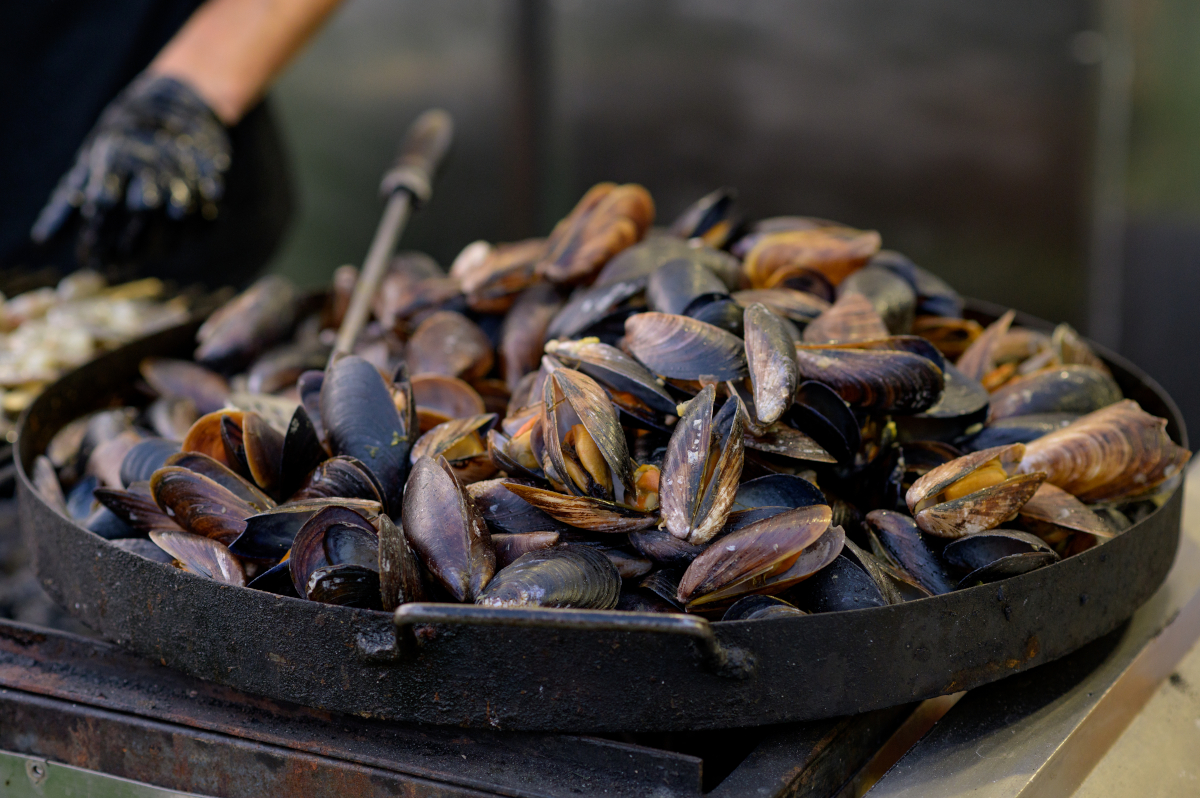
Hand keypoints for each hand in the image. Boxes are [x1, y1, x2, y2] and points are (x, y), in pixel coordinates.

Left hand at [31, 73, 230, 263]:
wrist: (181, 105)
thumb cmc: (125, 144)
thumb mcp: (90, 165)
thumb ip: (67, 205)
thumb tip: (42, 242)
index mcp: (118, 157)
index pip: (104, 203)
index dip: (97, 235)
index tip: (90, 259)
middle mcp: (152, 164)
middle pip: (142, 211)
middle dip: (130, 244)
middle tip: (118, 267)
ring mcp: (186, 171)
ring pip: (176, 217)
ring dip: (162, 244)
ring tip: (149, 255)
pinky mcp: (213, 180)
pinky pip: (207, 215)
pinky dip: (195, 233)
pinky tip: (180, 241)